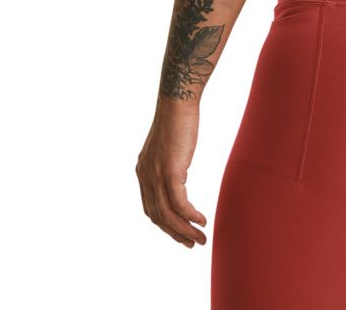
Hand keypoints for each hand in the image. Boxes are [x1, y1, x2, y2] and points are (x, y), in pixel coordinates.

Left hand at [136, 98, 208, 247]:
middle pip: (158, 216)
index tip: (181, 232)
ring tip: (200, 239)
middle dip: (175, 233)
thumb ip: (171, 163)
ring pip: (168, 215)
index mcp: (144, 170)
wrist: (178, 100)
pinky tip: (201, 221)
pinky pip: (179, 204)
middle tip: (191, 244)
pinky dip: (190, 217)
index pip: (151, 207)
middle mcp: (146, 176)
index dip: (165, 224)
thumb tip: (180, 175)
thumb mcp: (171, 146)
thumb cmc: (178, 117)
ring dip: (184, 231)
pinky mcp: (170, 171)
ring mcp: (156, 175)